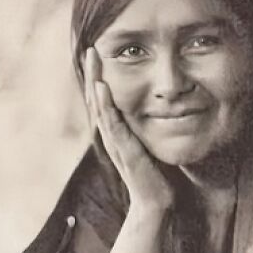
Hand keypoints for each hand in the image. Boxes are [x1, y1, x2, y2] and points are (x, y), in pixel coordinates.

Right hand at [84, 47, 174, 212]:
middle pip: (98, 100)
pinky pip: (113, 125)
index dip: (100, 78)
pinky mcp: (125, 151)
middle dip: (93, 73)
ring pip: (101, 108)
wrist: (157, 204)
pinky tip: (102, 88)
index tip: (99, 55)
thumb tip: (162, 110)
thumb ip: (148, 129)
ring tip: (91, 59)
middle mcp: (112, 136)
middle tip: (90, 48)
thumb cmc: (157, 176)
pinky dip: (106, 106)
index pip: (105, 101)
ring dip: (95, 82)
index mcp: (118, 133)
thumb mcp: (151, 144)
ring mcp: (116, 143)